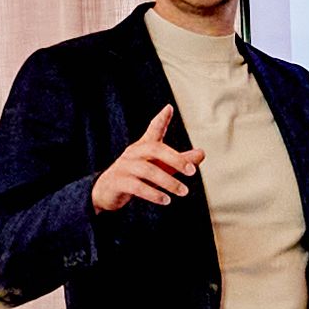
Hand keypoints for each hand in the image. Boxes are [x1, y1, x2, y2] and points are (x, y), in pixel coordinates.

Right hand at [89, 115, 203, 215]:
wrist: (105, 192)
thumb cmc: (136, 176)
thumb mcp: (158, 167)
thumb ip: (178, 161)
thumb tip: (202, 153)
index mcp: (143, 147)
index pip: (153, 129)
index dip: (160, 119)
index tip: (169, 108)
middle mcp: (133, 153)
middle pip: (155, 149)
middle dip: (175, 159)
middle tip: (192, 171)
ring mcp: (124, 167)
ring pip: (147, 170)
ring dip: (168, 181)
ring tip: (183, 192)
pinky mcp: (117, 182)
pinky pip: (136, 186)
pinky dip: (152, 194)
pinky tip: (165, 200)